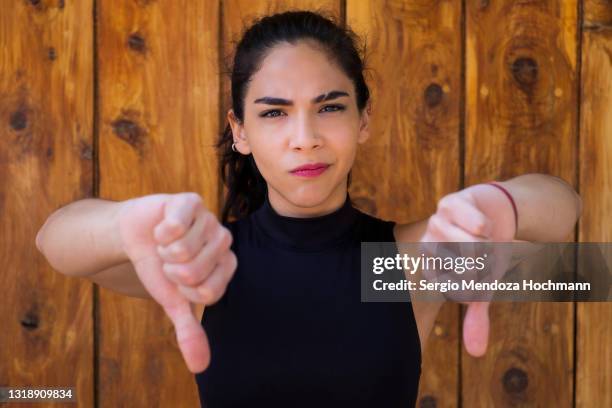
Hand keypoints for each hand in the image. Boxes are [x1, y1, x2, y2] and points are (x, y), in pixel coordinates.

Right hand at [116, 192, 236, 372]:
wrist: (136, 234)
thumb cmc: (159, 267)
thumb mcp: (173, 300)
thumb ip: (189, 330)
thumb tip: (200, 368)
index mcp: (226, 266)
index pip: (208, 292)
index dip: (182, 289)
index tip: (178, 279)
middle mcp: (224, 241)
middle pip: (193, 271)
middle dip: (169, 270)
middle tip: (169, 258)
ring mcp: (210, 219)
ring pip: (182, 249)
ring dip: (162, 249)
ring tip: (165, 241)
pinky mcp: (191, 201)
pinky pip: (175, 226)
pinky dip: (159, 232)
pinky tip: (163, 225)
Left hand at [420, 184, 516, 356]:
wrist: (497, 212)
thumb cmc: (486, 252)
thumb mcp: (482, 286)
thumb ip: (476, 316)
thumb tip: (475, 353)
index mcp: (431, 269)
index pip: (457, 290)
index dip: (479, 282)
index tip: (480, 271)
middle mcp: (427, 247)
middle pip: (466, 271)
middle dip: (486, 264)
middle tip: (485, 253)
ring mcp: (435, 223)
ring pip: (472, 248)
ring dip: (490, 244)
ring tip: (486, 237)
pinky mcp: (450, 202)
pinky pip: (477, 225)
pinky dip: (489, 227)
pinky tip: (485, 223)